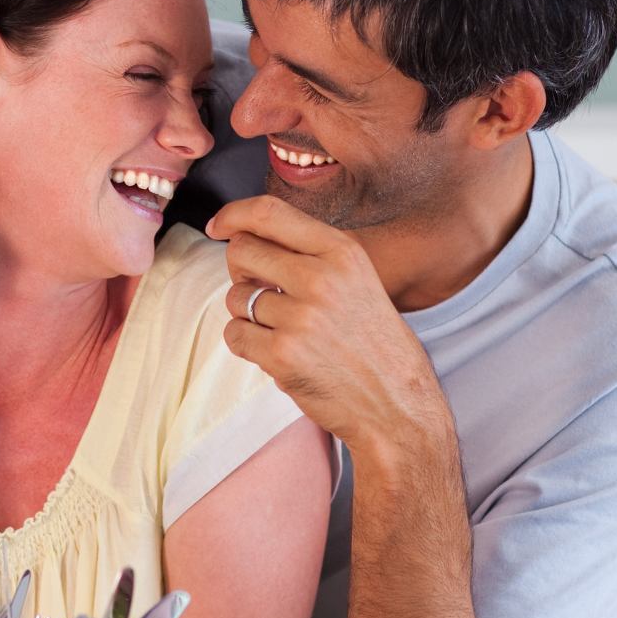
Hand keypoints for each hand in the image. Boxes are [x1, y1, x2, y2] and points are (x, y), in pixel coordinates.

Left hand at [207, 196, 448, 452]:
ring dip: (246, 313)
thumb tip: (247, 237)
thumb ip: (311, 255)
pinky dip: (245, 343)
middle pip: (243, 251)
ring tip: (280, 330)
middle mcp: (321, 278)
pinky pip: (235, 335)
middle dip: (240, 269)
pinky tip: (275, 352)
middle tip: (259, 290)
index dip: (234, 215)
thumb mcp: (358, 280)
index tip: (219, 226)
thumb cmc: (375, 344)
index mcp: (342, 252)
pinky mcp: (283, 355)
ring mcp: (300, 317)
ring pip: (235, 297)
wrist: (397, 405)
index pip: (270, 213)